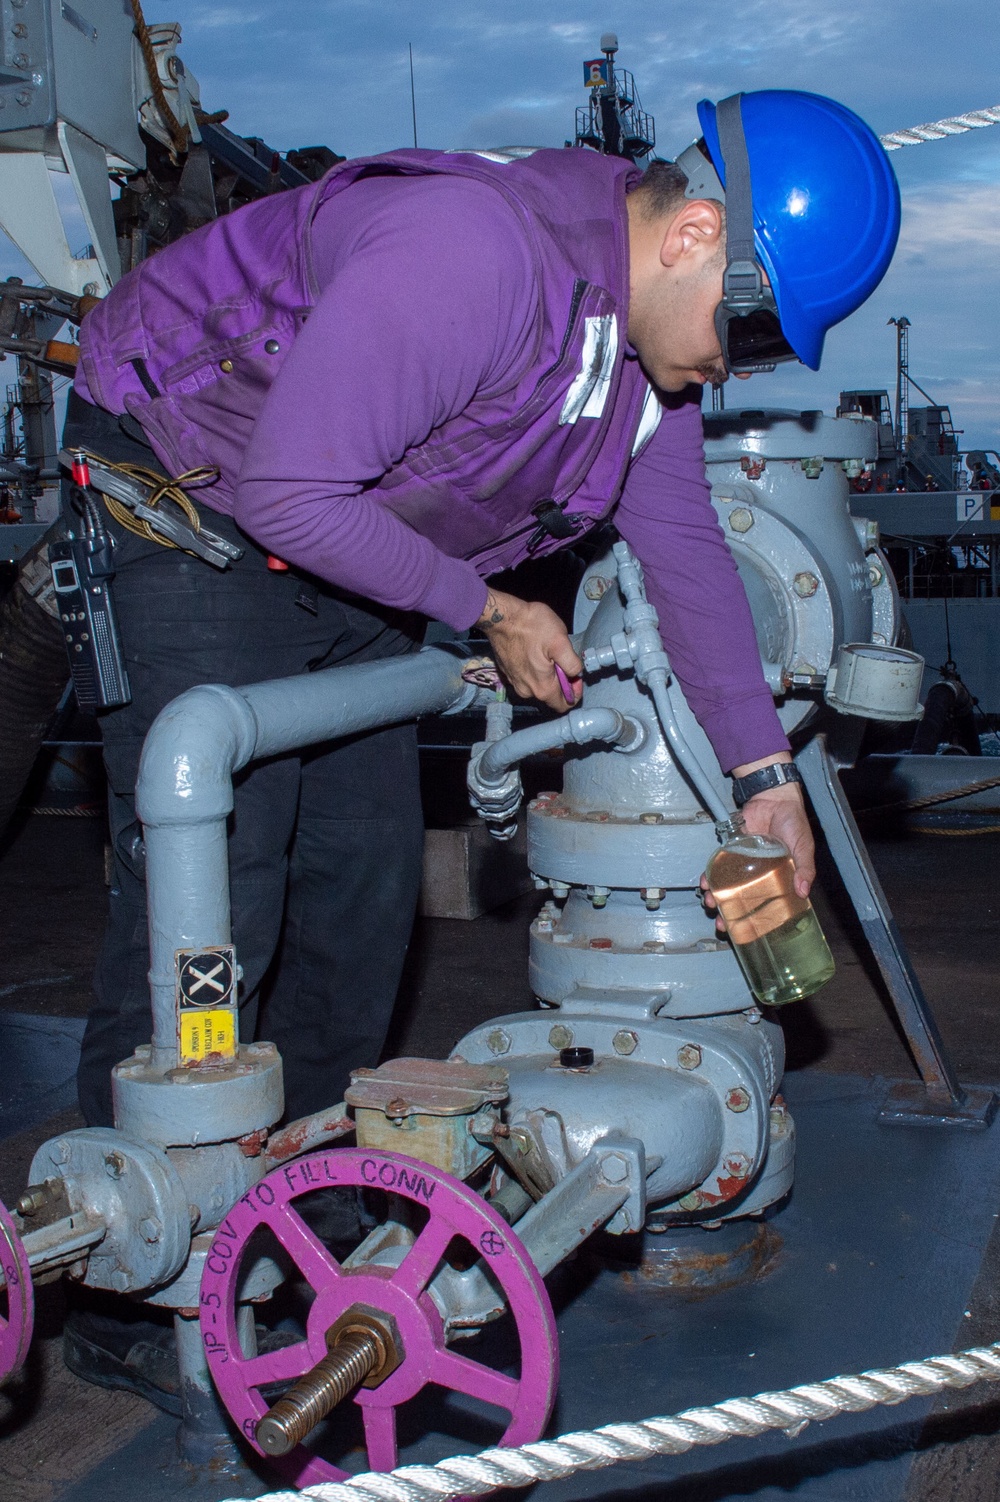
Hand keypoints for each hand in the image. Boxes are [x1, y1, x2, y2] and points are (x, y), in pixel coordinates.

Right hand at [476, 588, 581, 710]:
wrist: (501, 617)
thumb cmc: (532, 627)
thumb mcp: (561, 642)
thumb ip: (572, 664)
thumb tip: (576, 674)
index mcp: (543, 688)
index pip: (564, 705)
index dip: (575, 692)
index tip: (575, 675)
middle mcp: (527, 691)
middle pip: (551, 695)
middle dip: (560, 681)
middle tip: (561, 659)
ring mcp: (515, 683)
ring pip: (538, 686)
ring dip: (547, 675)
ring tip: (548, 654)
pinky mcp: (507, 673)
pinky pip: (526, 678)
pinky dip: (533, 670)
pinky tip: (534, 652)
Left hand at [701, 761, 814, 927]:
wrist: (774, 797)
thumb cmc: (793, 822)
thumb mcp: (804, 847)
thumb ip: (804, 868)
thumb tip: (802, 892)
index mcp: (779, 877)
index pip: (768, 904)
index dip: (758, 919)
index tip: (747, 932)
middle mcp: (760, 873)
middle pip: (743, 899)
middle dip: (731, 913)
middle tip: (722, 924)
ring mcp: (744, 863)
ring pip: (728, 885)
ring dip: (717, 896)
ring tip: (711, 903)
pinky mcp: (732, 850)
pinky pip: (719, 865)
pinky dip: (711, 875)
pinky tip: (705, 881)